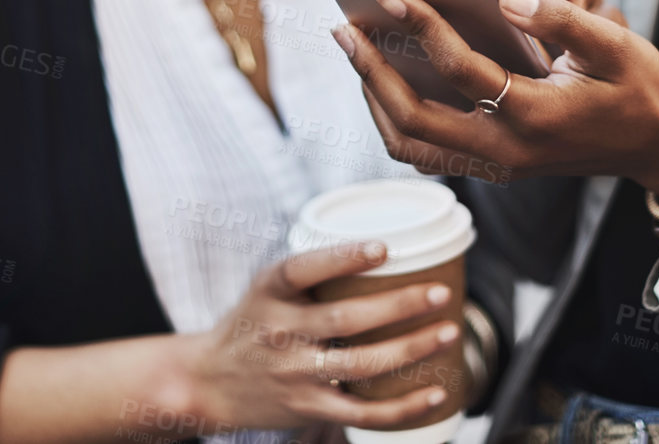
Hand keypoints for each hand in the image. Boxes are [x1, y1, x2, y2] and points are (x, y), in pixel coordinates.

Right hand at [182, 241, 460, 433]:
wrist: (209, 382)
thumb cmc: (254, 322)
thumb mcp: (267, 286)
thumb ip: (313, 270)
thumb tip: (387, 247)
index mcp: (270, 291)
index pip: (304, 269)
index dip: (344, 258)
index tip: (383, 248)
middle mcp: (279, 331)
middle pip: (346, 319)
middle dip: (399, 306)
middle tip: (439, 293)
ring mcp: (294, 373)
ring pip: (362, 364)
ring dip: (412, 349)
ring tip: (448, 331)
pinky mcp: (308, 406)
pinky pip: (363, 411)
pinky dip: (403, 407)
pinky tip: (435, 392)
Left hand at [335, 0, 658, 203]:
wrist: (655, 145)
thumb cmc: (636, 86)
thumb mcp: (614, 44)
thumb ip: (561, 17)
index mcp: (537, 116)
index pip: (462, 72)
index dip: (424, 29)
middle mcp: (507, 150)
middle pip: (414, 121)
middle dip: (373, 71)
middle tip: (345, 27)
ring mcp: (495, 166)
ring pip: (409, 144)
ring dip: (375, 97)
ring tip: (355, 49)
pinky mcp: (489, 166)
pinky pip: (423, 150)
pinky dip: (394, 115)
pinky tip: (384, 76)